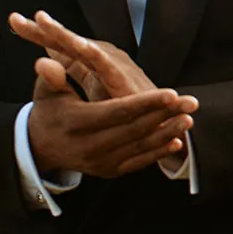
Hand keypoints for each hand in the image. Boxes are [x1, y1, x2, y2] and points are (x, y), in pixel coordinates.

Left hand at [9, 10, 153, 100]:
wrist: (151, 121)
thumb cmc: (118, 102)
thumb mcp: (83, 88)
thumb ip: (63, 74)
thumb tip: (40, 62)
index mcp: (86, 59)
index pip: (57, 43)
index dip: (36, 32)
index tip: (12, 20)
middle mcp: (98, 55)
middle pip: (66, 39)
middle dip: (44, 27)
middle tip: (18, 18)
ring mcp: (111, 63)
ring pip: (81, 45)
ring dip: (63, 32)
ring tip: (42, 21)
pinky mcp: (122, 77)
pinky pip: (104, 64)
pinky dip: (92, 52)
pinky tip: (77, 45)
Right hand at [27, 54, 196, 177]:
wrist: (42, 148)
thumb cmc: (49, 112)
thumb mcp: (45, 92)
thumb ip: (51, 76)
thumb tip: (45, 62)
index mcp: (77, 123)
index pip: (117, 112)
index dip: (145, 103)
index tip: (170, 93)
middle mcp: (90, 147)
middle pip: (134, 130)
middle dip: (165, 115)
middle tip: (190, 102)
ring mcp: (100, 163)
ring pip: (139, 147)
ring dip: (167, 133)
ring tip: (189, 119)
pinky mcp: (108, 171)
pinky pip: (137, 162)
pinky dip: (157, 152)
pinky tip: (175, 140)